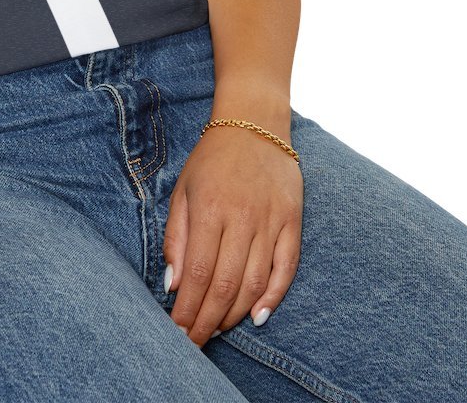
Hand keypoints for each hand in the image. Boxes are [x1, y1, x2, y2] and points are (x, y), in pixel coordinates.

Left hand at [163, 123, 303, 345]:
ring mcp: (271, 220)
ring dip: (235, 313)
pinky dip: (273, 296)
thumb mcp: (183, 190)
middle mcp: (242, 218)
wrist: (254, 123)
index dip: (188, 308)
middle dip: (208, 320)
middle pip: (225, 284)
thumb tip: (173, 284)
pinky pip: (286, 268)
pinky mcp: (293, 221)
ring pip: (255, 282)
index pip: (198, 273)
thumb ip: (176, 237)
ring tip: (218, 330)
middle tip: (195, 343)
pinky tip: (257, 316)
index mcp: (210, 209)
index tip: (178, 331)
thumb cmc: (211, 159)